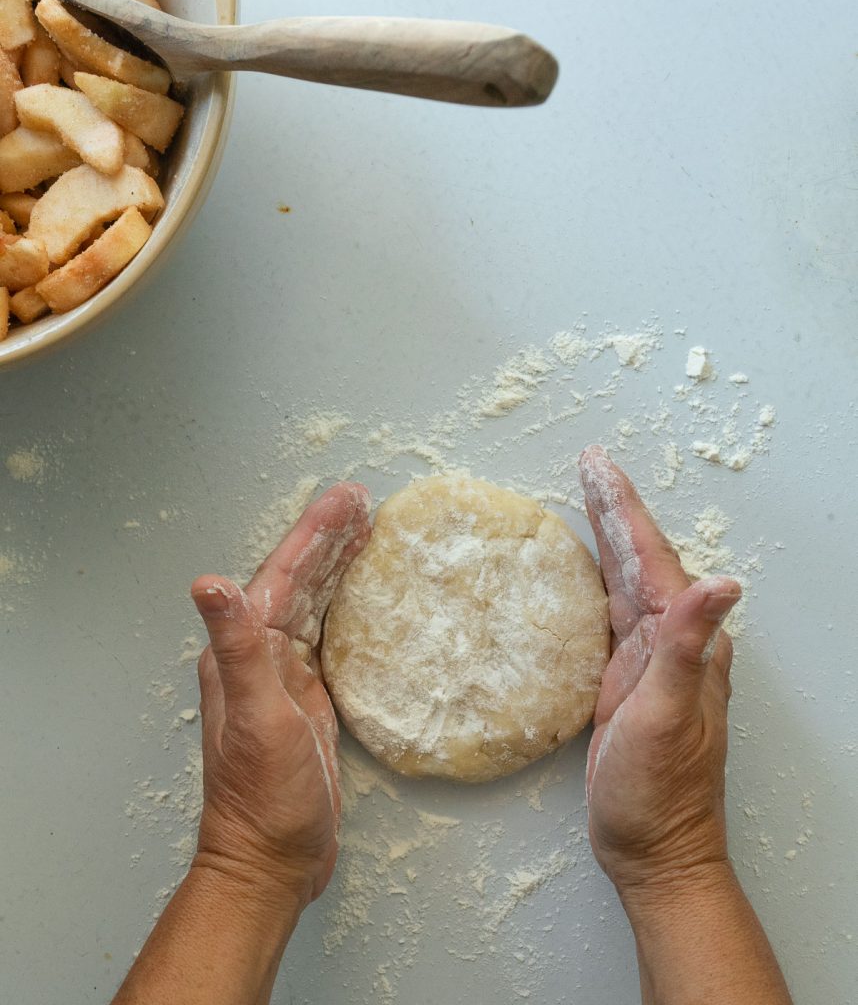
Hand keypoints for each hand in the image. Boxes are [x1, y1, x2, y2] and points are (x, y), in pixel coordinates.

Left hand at [190, 482, 371, 907]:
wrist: (272, 860)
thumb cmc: (263, 796)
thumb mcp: (254, 718)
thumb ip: (238, 649)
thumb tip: (208, 583)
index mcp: (245, 651)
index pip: (282, 575)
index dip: (314, 534)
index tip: (349, 498)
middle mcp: (261, 655)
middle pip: (299, 580)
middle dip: (329, 538)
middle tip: (365, 500)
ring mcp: (285, 676)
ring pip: (315, 603)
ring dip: (338, 565)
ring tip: (368, 530)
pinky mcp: (310, 697)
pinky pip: (329, 634)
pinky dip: (346, 606)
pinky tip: (364, 595)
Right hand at [579, 446, 740, 896]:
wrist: (654, 848)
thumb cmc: (659, 793)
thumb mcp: (670, 718)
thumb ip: (690, 650)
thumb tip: (724, 585)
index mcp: (680, 641)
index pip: (650, 557)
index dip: (622, 509)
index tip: (596, 467)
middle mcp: (668, 643)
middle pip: (638, 558)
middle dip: (612, 509)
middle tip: (587, 466)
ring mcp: (645, 661)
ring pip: (623, 581)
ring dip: (605, 538)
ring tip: (584, 500)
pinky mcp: (621, 681)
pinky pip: (607, 614)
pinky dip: (594, 581)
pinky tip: (581, 573)